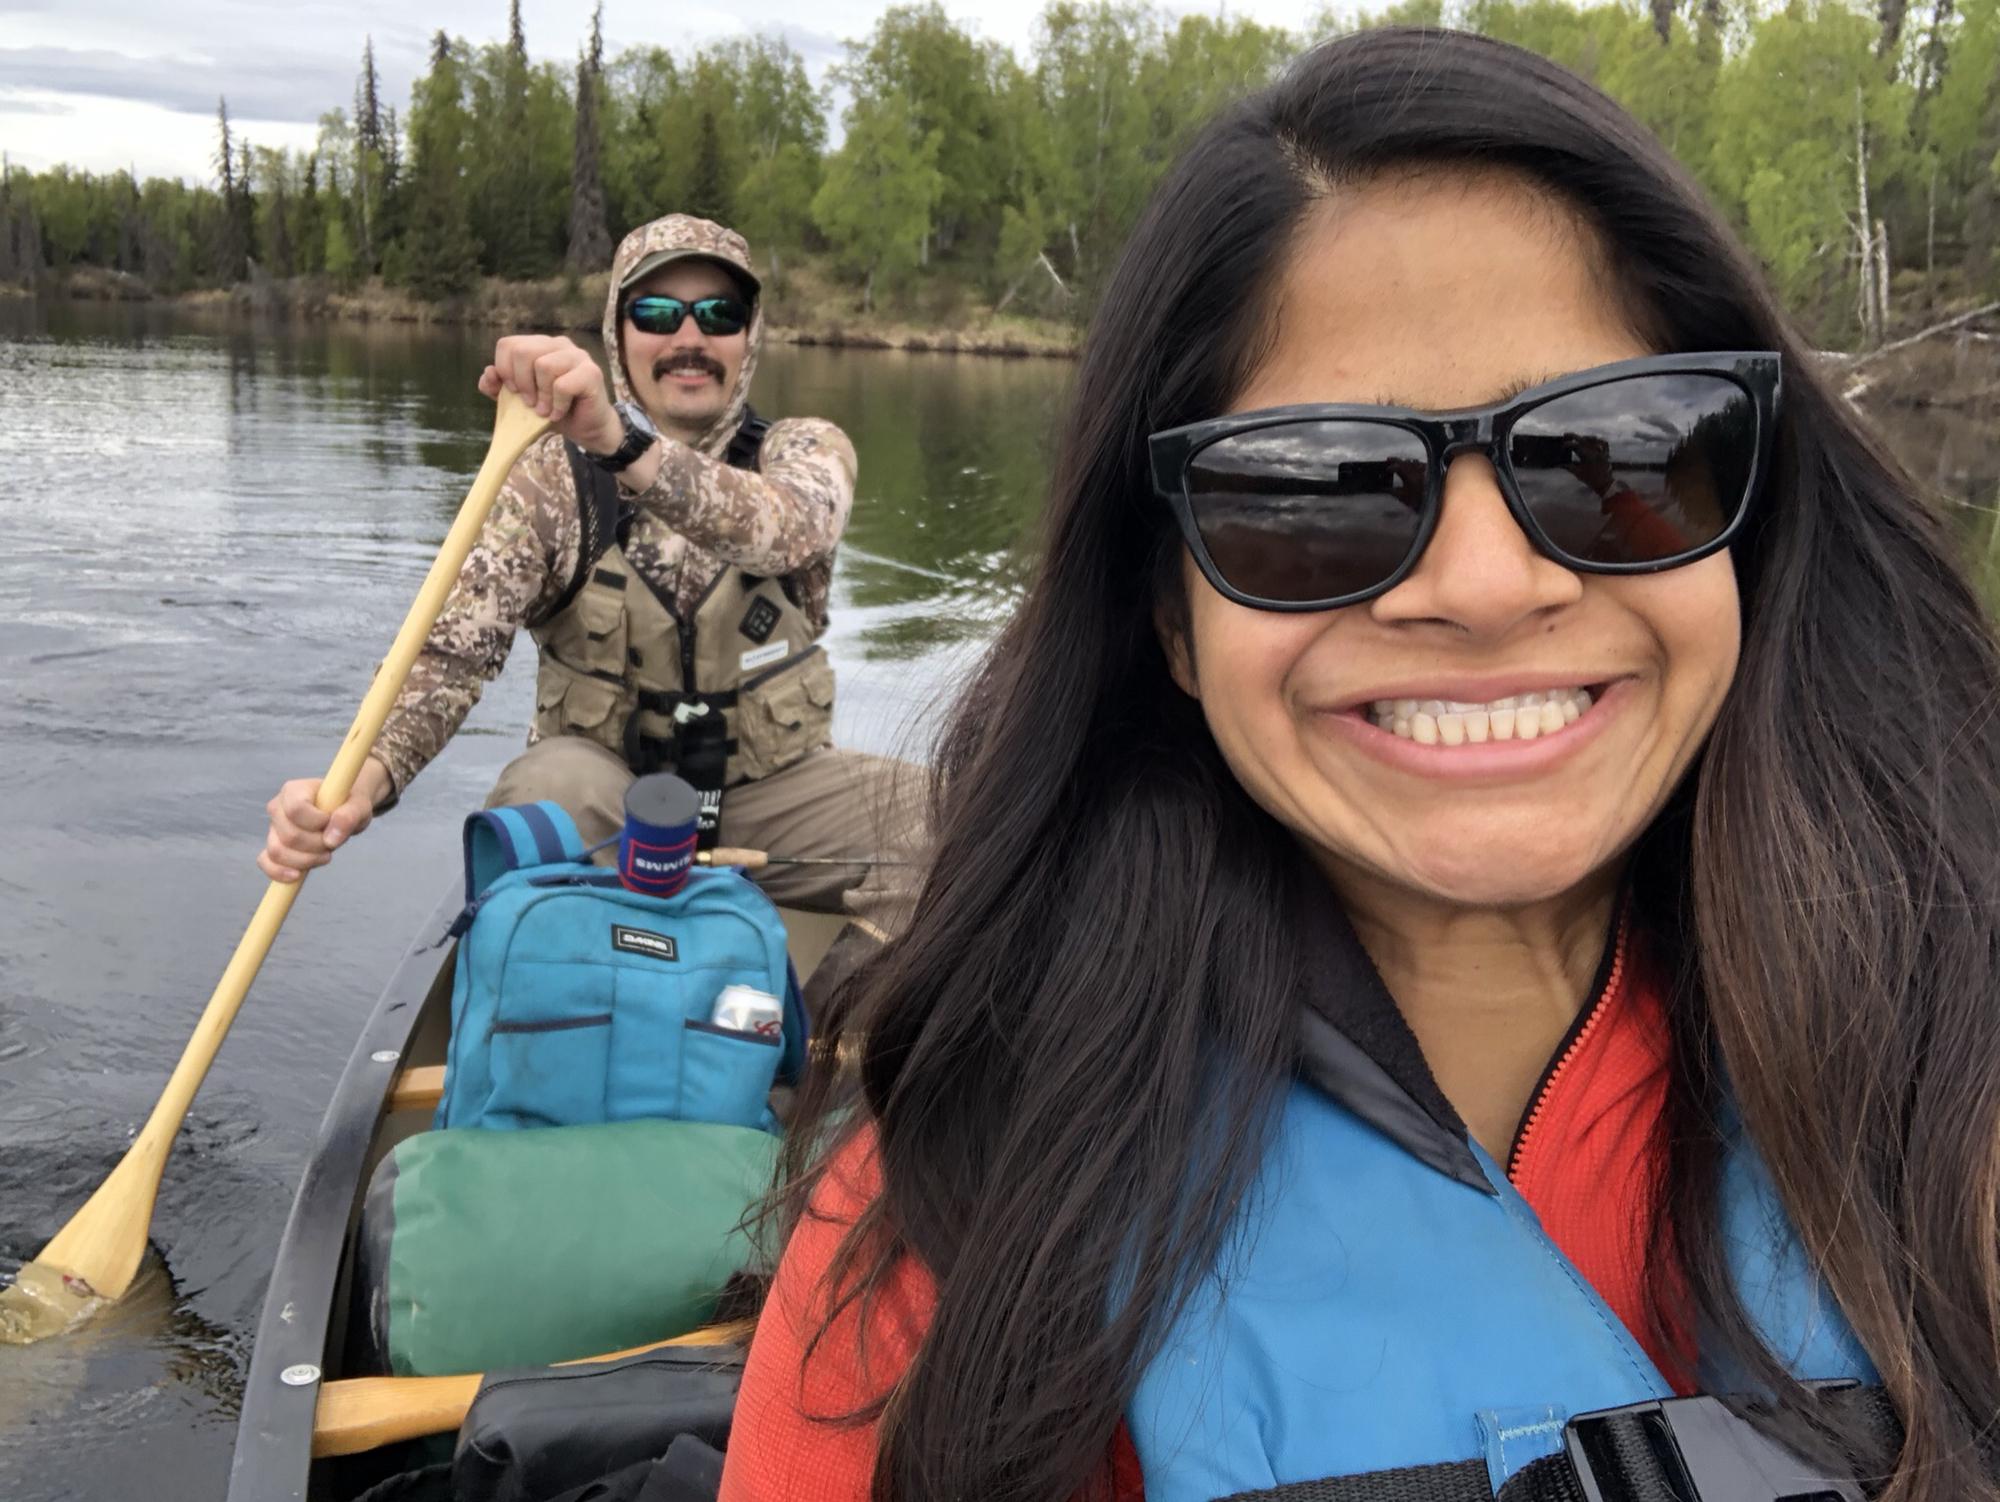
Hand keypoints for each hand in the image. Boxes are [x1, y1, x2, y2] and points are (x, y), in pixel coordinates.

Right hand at [257, 757, 390, 882]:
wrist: (343, 811)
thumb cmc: (349, 805)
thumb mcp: (358, 806)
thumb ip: (349, 816)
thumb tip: (331, 839)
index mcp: (294, 790)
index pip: (296, 810)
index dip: (317, 822)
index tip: (332, 821)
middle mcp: (278, 807)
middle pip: (290, 836)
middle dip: (317, 845)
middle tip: (333, 842)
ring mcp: (273, 828)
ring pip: (278, 851)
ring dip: (306, 860)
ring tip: (325, 854)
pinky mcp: (273, 845)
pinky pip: (265, 862)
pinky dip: (279, 872)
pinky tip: (297, 875)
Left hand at [477, 335, 624, 455]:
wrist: (585, 428)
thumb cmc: (552, 409)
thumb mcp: (517, 400)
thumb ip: (498, 387)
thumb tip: (489, 373)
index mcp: (539, 345)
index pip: (508, 344)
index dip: (504, 370)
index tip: (514, 391)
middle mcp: (558, 344)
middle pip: (523, 351)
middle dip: (521, 383)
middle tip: (529, 403)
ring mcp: (577, 355)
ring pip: (544, 366)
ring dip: (541, 396)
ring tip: (545, 410)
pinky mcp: (591, 372)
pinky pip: (563, 385)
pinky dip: (557, 404)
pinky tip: (559, 412)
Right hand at [1560, 432, 1617, 499]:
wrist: (1604, 483)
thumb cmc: (1590, 479)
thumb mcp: (1577, 473)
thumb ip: (1568, 467)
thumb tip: (1559, 464)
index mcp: (1586, 456)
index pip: (1575, 446)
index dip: (1567, 444)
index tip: (1562, 446)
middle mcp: (1594, 452)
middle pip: (1583, 440)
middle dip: (1573, 436)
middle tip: (1566, 435)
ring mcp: (1601, 451)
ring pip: (1594, 439)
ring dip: (1585, 437)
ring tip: (1579, 438)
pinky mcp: (1606, 453)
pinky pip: (1604, 443)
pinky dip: (1599, 440)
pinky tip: (1594, 440)